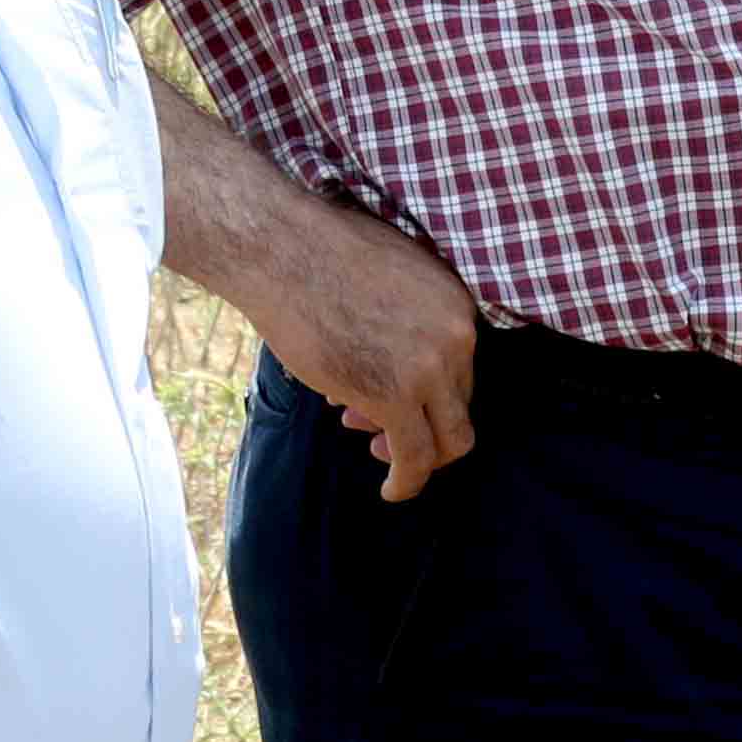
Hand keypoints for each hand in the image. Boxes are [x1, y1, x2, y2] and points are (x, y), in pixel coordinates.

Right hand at [253, 197, 479, 500]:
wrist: (281, 250)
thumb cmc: (318, 256)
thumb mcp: (388, 281)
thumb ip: (406, 323)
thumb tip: (393, 366)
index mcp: (457, 305)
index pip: (460, 369)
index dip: (427, 391)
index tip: (386, 397)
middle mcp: (457, 336)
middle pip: (457, 404)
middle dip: (420, 421)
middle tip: (375, 427)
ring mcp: (431, 368)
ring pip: (448, 439)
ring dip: (416, 455)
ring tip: (377, 449)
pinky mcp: (396, 397)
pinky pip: (417, 458)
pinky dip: (408, 481)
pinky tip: (391, 491)